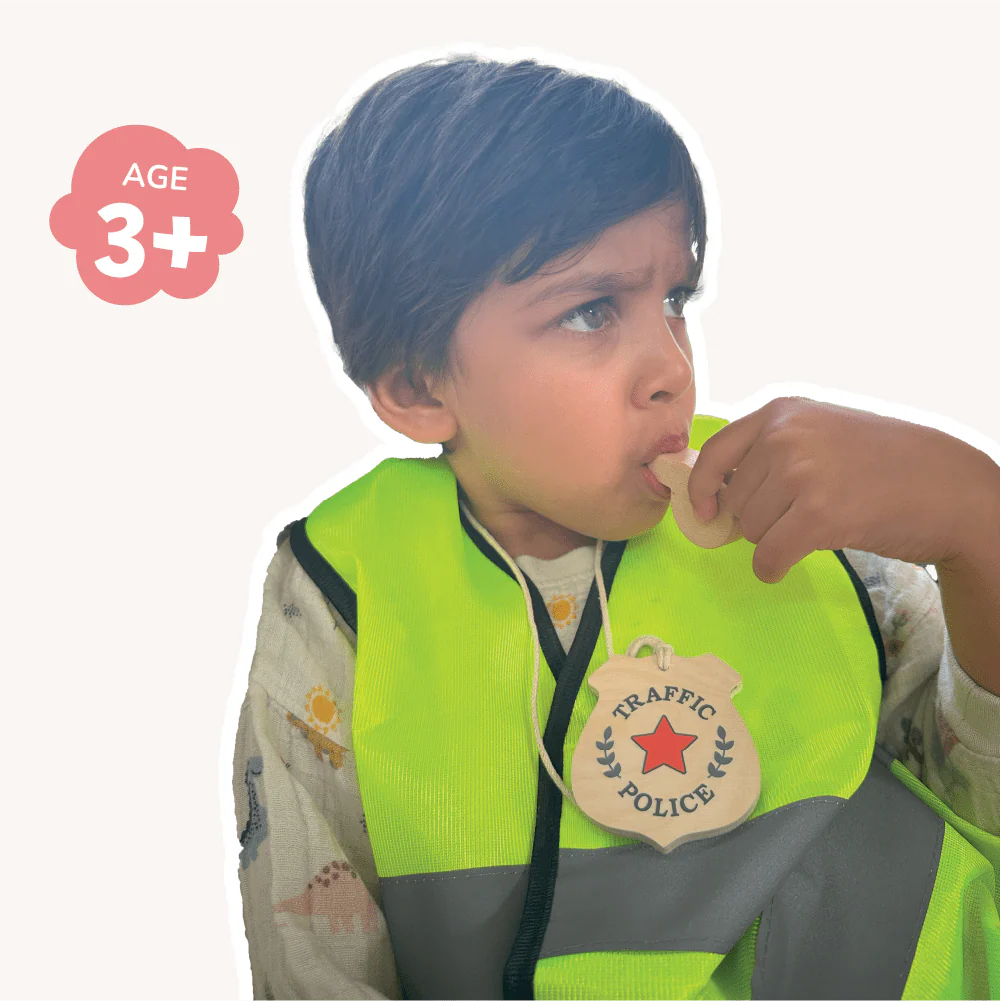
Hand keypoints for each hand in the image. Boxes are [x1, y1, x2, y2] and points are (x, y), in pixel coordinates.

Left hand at [686, 396, 993, 582]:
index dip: (701, 488)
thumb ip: (771, 450)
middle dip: (757, 518)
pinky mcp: (817, 514)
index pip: (715, 452)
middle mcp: (784, 436)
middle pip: (734, 500)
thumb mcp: (821, 433)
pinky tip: (786, 564)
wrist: (947, 485)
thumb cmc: (883, 463)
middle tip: (799, 515)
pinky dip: (771, 568)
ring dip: (772, 540)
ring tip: (815, 525)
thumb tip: (713, 492)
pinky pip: (767, 556)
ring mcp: (800, 473)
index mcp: (780, 412)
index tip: (703, 511)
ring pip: (749, 530)